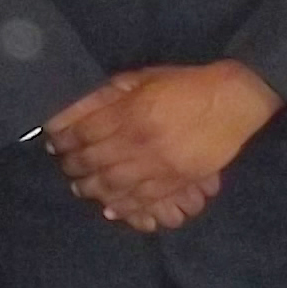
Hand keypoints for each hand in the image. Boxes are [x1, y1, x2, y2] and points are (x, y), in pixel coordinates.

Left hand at [46, 64, 279, 234]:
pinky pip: (142, 200)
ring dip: (91, 189)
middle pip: (93, 162)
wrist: (232, 101)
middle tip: (64, 167)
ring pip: (113, 185)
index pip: (84, 133)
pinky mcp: (175, 182)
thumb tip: (76, 109)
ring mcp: (158, 166)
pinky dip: (122, 207)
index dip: (64, 140)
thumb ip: (109, 94)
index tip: (54, 142)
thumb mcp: (143, 78)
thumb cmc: (186, 84)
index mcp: (130, 114)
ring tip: (80, 188)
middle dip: (73, 166)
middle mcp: (139, 143)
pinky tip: (109, 208)